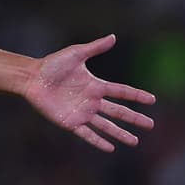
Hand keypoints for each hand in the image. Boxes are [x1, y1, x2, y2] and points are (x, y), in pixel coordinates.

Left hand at [23, 34, 155, 151]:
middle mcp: (91, 101)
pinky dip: (98, 141)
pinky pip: (87, 134)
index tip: (152, 100)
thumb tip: (113, 37)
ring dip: (120, 134)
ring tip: (134, 141)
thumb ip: (95, 48)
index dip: (136, 95)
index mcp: (95, 85)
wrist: (32, 78)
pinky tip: (110, 148)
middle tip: (150, 125)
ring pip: (106, 126)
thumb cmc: (52, 65)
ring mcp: (82, 112)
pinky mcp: (70, 122)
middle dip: (134, 118)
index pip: (121, 92)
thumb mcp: (76, 54)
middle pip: (118, 112)